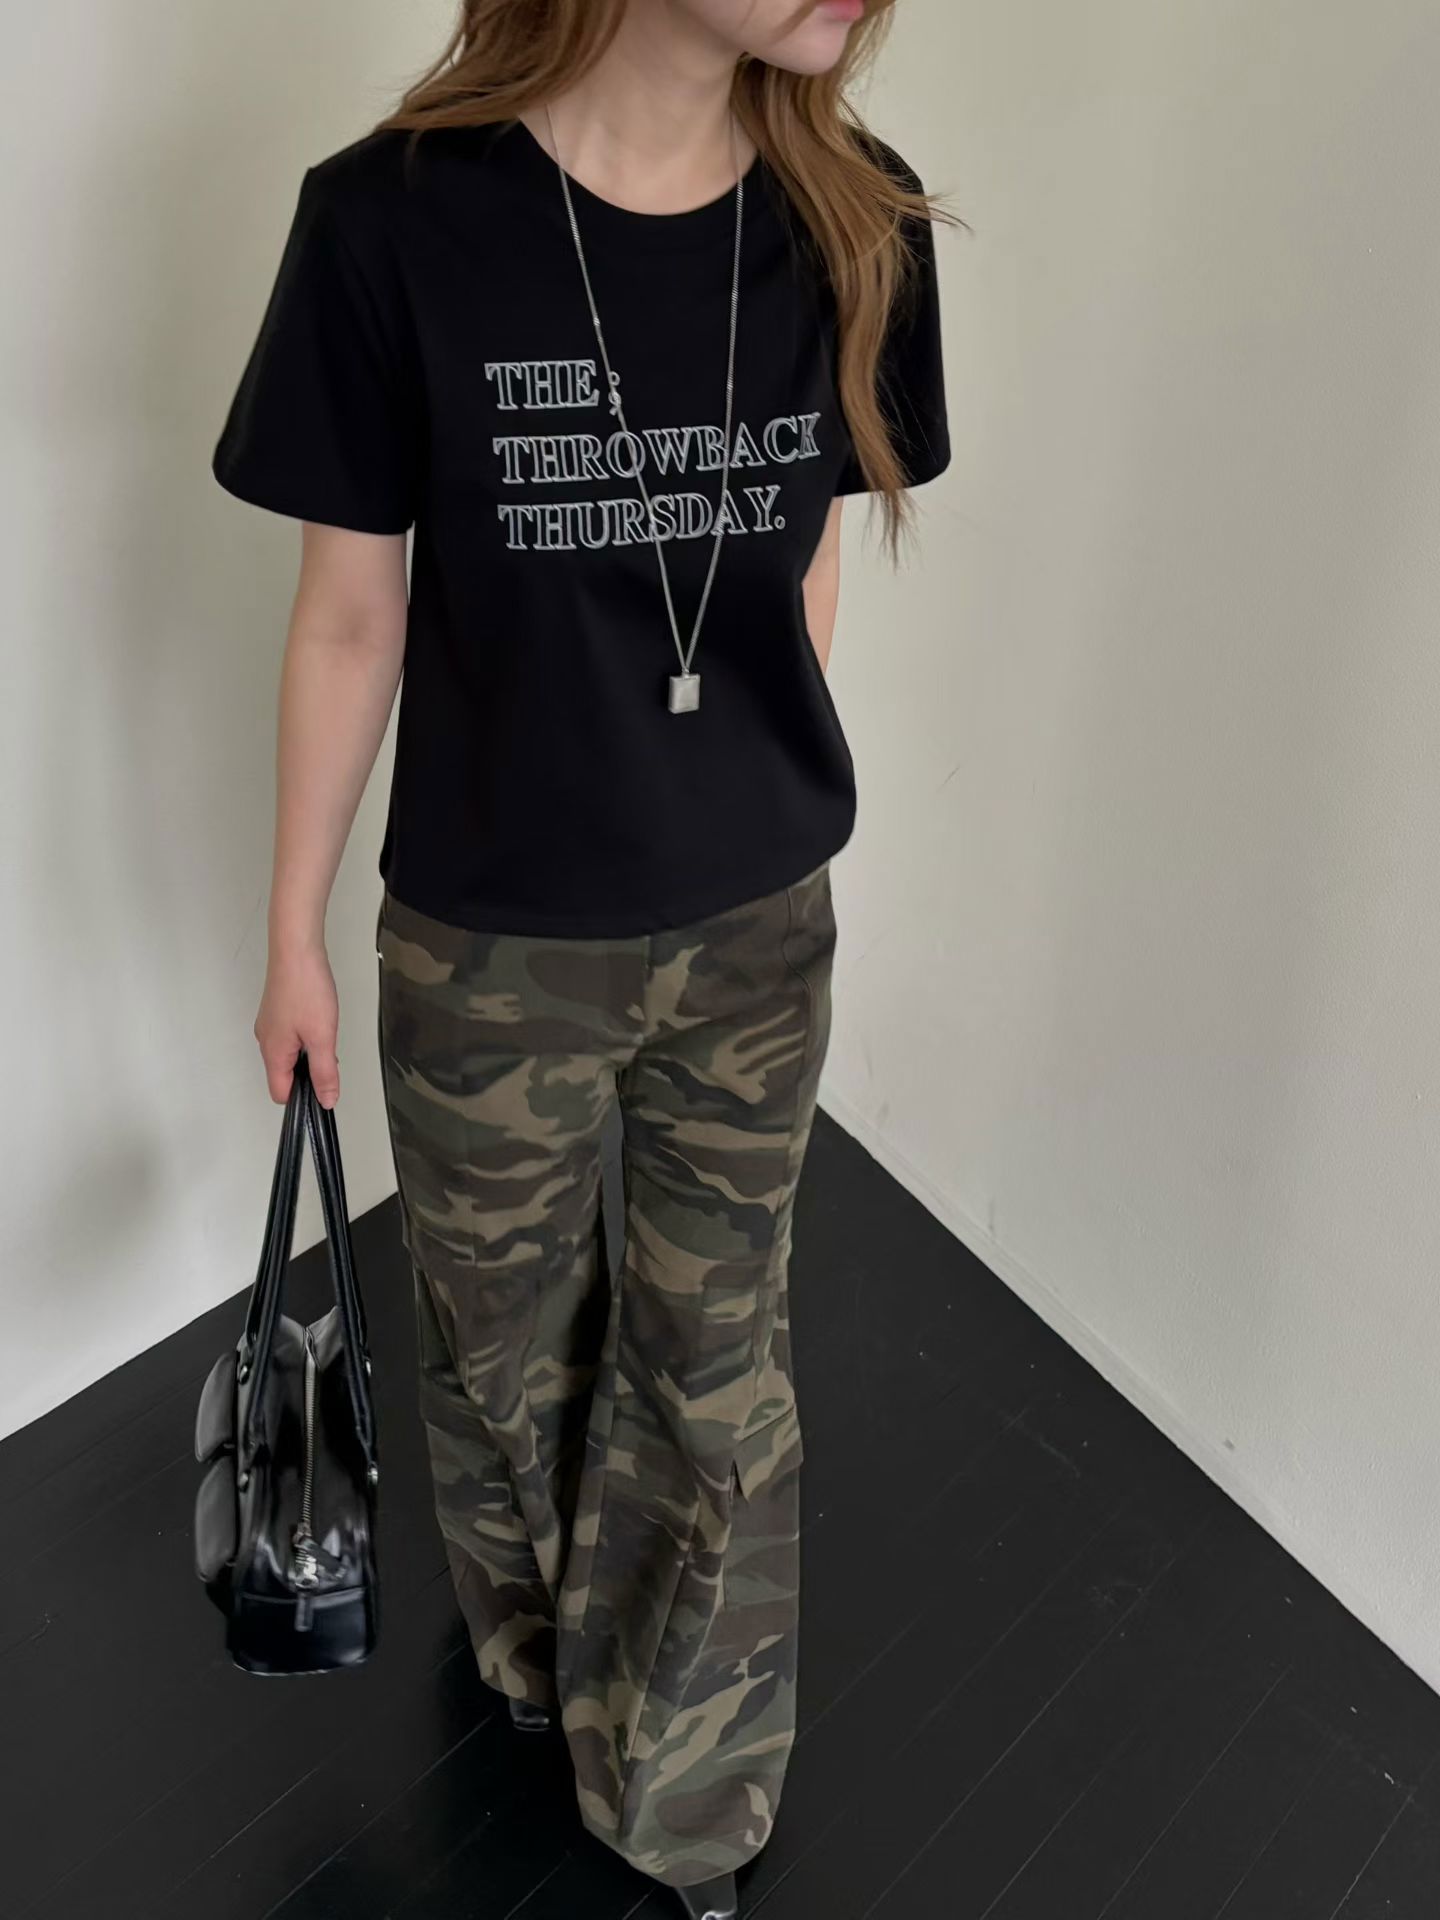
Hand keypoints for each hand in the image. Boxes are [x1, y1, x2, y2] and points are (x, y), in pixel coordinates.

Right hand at [255, 939, 340, 1107]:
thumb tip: (326, 1100)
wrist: (296, 949)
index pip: (280, 1093)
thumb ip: (325, 1072)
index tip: (323, 1090)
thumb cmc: (306, 989)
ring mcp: (269, 1024)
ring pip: (287, 1054)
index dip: (302, 1098)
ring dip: (308, 1054)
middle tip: (331, 1057)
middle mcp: (265, 1041)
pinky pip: (289, 1036)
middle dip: (308, 1075)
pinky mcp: (276, 1010)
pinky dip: (305, 1037)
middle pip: (283, 1075)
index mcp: (273, 1053)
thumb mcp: (322, 1037)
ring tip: (326, 1036)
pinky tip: (319, 1023)